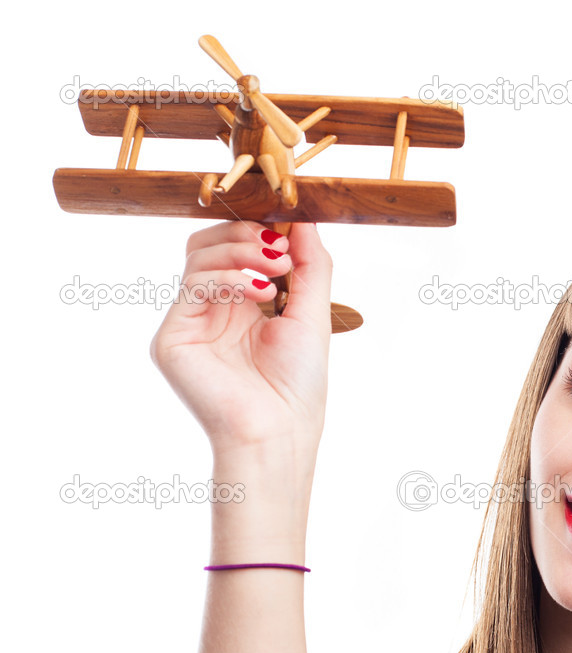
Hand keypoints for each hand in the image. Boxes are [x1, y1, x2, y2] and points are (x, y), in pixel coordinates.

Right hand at [150, 220, 332, 454]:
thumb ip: (312, 265)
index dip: (259, 229)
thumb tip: (303, 217)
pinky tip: (259, 293)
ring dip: (241, 251)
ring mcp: (190, 323)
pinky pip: (193, 284)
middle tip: (281, 249)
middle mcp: (213, 311)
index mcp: (244, 306)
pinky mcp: (173, 337)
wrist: (279, 431)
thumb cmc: (298, 386)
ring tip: (276, 269)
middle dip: (248, 235)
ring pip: (198, 256)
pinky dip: (228, 277)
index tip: (288, 226)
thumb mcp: (313, 314)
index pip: (238, 248)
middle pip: (210, 243)